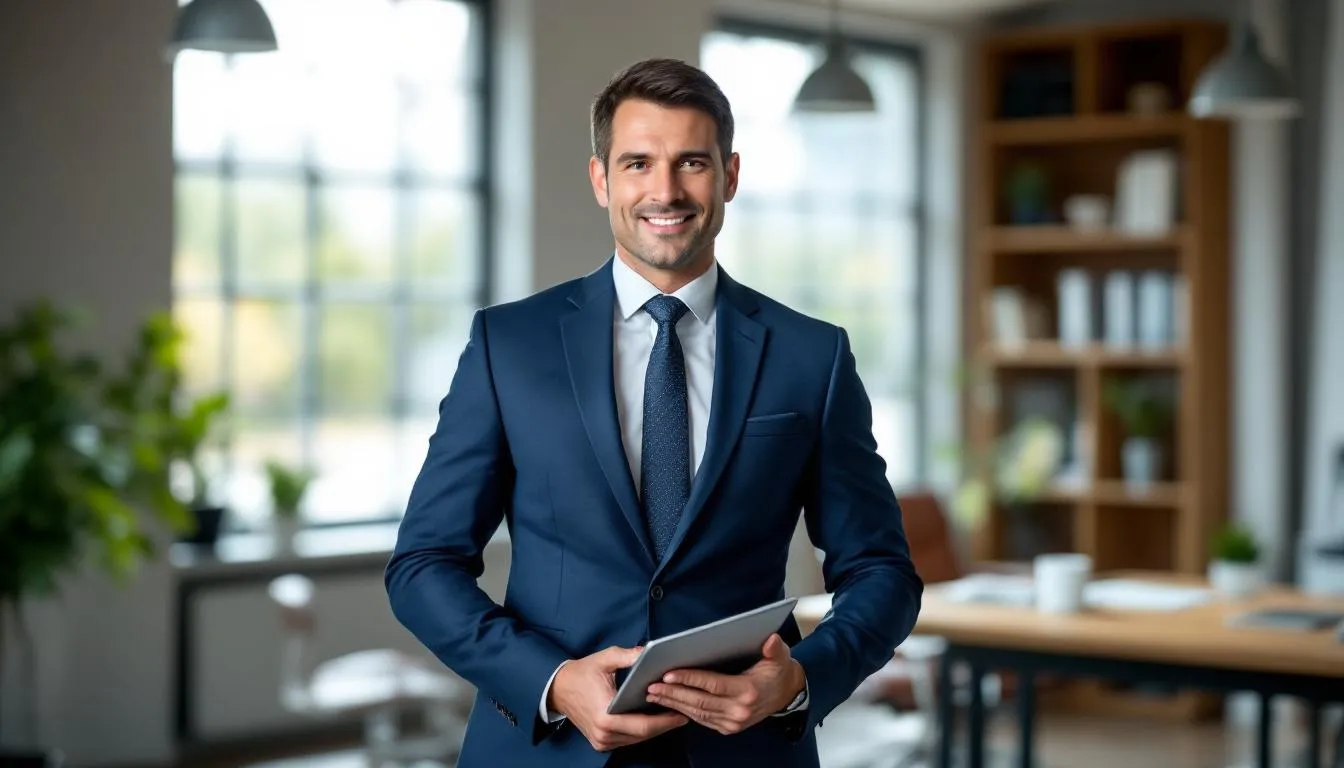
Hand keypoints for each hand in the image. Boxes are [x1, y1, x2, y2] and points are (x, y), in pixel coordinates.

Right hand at [548, 645, 689, 751]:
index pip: (643, 725)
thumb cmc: (581, 673)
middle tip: (683, 714)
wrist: (558, 689)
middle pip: (643, 734)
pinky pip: (628, 739)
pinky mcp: (601, 742)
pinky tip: (654, 720)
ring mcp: (601, 741)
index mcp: (604, 716)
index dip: (665, 721)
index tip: (681, 712)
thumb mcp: (604, 659)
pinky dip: (642, 730)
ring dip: (655, 729)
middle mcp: (603, 734)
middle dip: (665, 725)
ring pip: (637, 739)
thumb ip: (627, 656)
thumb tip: (648, 653)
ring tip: (673, 715)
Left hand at [645, 634, 804, 735]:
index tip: (669, 673)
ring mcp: (733, 722)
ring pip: (697, 713)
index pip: (713, 684)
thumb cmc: (777, 672)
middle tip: (651, 685)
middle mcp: (739, 710)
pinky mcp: (728, 728)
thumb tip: (770, 639)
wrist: (785, 695)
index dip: (690, 678)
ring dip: (673, 703)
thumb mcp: (781, 657)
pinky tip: (669, 703)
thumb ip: (775, 649)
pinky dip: (683, 711)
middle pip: (700, 701)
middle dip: (673, 693)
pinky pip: (702, 719)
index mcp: (748, 691)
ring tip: (654, 693)